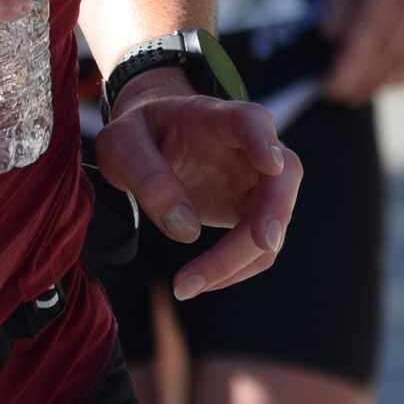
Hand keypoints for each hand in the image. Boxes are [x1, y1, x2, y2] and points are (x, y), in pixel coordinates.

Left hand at [92, 74, 297, 297]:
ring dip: (238, 261)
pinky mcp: (254, 213)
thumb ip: (147, 177)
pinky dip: (232, 270)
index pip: (251, 121)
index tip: (270, 161)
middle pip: (280, 180)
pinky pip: (258, 249)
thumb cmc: (141, 134)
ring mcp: (259, 182)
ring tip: (186, 284)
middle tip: (260, 243)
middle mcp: (251, 148)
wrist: (153, 139)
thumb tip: (185, 230)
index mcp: (218, 118)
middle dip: (272, 216)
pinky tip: (197, 281)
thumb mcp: (122, 145)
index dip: (264, 140)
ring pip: (273, 224)